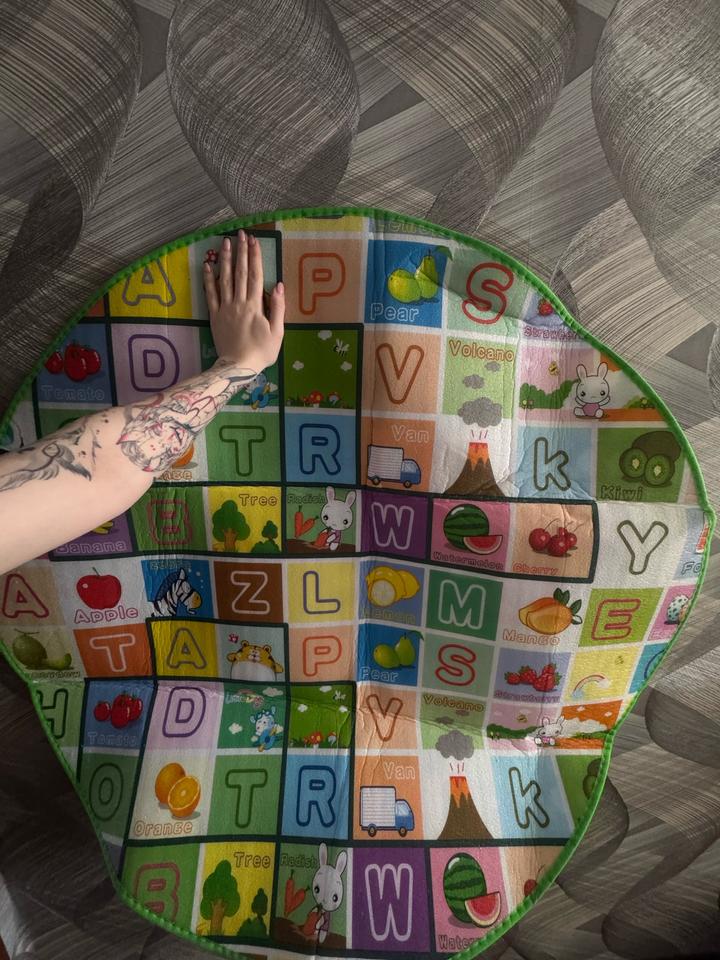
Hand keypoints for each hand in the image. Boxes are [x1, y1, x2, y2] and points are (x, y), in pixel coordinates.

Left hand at [203, 230, 284, 373]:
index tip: (254, 241)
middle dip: (241, 252)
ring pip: (224, 279)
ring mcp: (225, 308)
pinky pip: (210, 294)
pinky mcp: (214, 315)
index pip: (255, 275)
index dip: (255, 257)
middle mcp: (239, 302)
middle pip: (240, 272)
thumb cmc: (261, 351)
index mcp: (255, 305)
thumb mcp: (277, 332)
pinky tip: (208, 265)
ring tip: (225, 242)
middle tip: (241, 234)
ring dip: (225, 259)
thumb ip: (278, 308)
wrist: (238, 366)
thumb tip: (278, 285)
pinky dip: (208, 279)